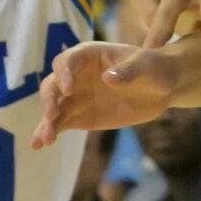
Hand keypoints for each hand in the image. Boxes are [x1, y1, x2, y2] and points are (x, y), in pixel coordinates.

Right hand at [31, 42, 181, 148]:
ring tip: (45, 139)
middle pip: (54, 84)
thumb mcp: (146, 66)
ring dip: (47, 122)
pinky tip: (38, 145)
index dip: (64, 73)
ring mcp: (76, 96)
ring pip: (54, 108)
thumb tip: (107, 79)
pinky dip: (49, 133)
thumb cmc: (154, 68)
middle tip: (52, 115)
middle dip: (50, 99)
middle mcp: (76, 75)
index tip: (69, 89)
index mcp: (89, 55)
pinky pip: (61, 123)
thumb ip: (128, 71)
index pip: (68, 61)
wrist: (162, 87)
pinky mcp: (80, 116)